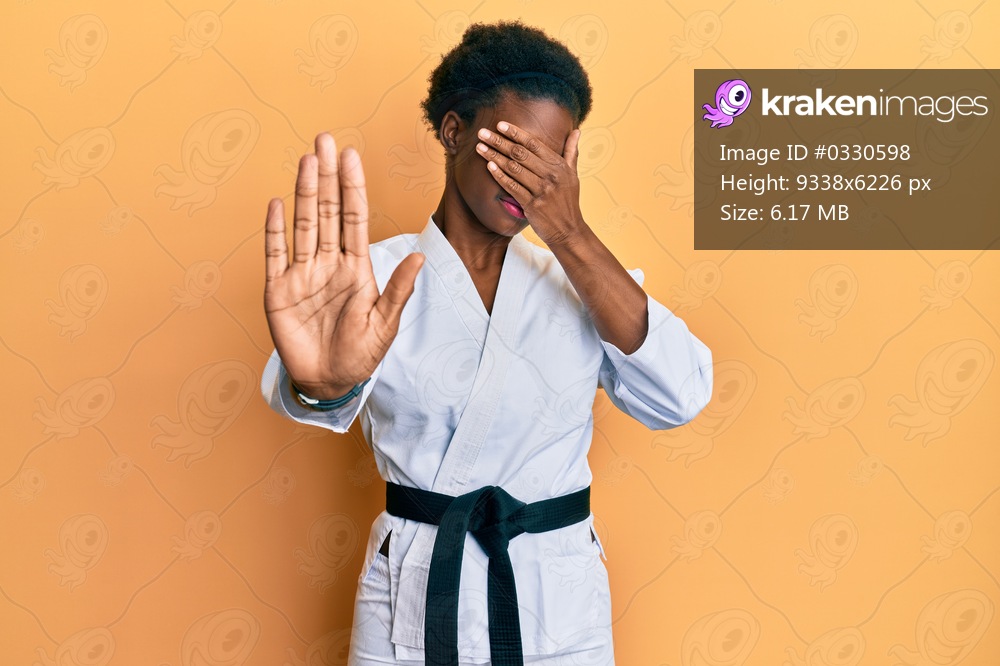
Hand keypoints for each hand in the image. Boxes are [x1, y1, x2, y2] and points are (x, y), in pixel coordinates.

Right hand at [264, 133, 423, 398]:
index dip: (353, 187)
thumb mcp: (384, 323)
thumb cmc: (360, 354)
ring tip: (306, 160)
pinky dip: (275, 230)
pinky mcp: (278, 291)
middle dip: (327, 176)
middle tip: (325, 140)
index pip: (354, 219)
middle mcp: (328, 264)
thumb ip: (398, 290)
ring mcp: (302, 274)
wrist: (329, 382)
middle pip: (327, 212)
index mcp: (356, 268)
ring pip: (303, 225)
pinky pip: (275, 254)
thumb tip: (420, 257)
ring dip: (304, 193)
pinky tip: (277, 203)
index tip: (352, 156)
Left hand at [474, 122, 584, 246]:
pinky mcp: (532, 205)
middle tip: (482, 133)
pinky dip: (499, 176)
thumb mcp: (573, 174)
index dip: (515, 133)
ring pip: (513, 168)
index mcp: (559, 165)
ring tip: (479, 147)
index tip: (500, 125)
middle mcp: (551, 175)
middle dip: (499, 141)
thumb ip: (571, 152)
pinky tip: (488, 166)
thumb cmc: (568, 201)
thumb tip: (576, 130)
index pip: (534, 144)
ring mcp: (541, 191)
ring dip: (494, 156)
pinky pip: (512, 187)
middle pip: (520, 153)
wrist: (568, 230)